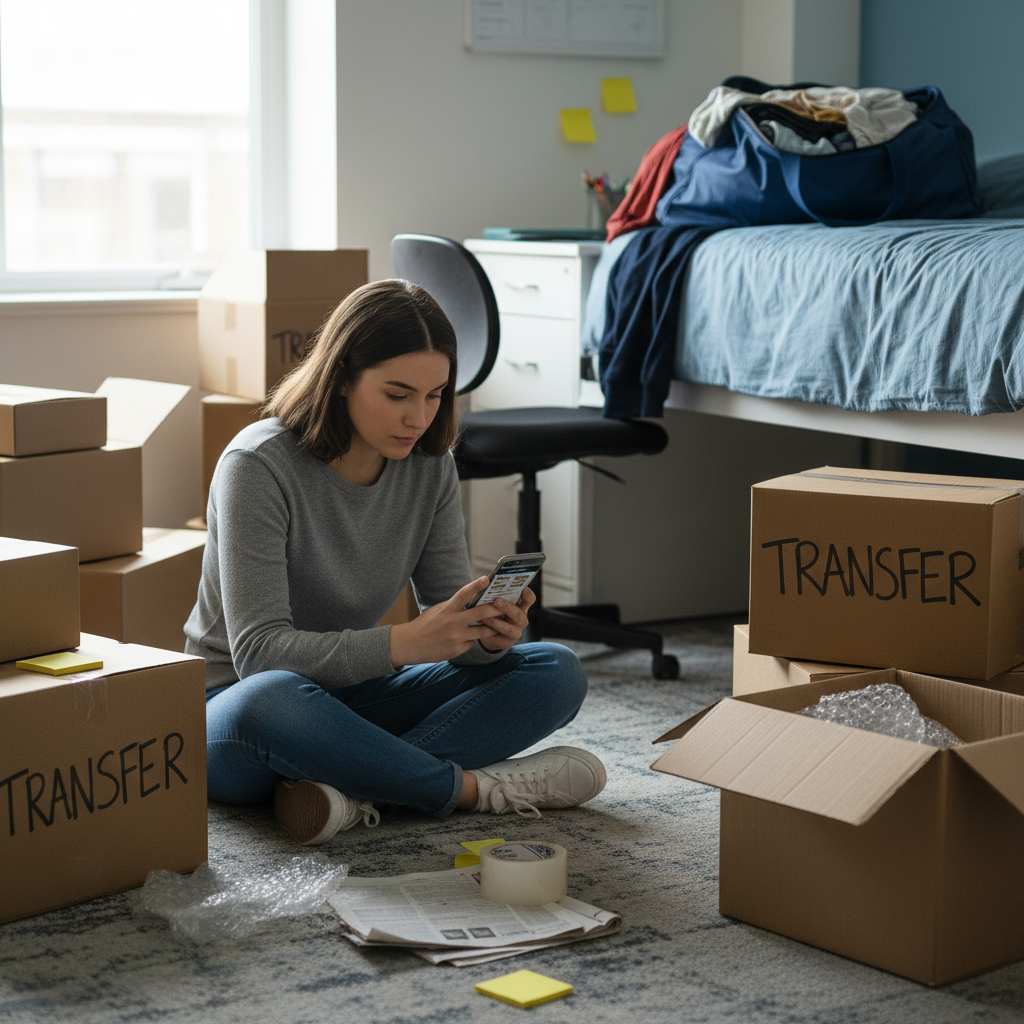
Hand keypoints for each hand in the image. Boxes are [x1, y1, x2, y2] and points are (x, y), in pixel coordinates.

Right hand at [388, 577, 504, 667]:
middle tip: (506, 605)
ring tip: (498, 623)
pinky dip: (469, 640)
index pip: (464, 593)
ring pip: (483, 631)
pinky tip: (459, 640)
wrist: (410, 644)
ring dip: (492, 627)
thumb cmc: (425, 624)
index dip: (476, 585)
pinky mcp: (457, 649)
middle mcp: (453, 622)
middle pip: (482, 613)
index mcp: (447, 609)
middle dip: (496, 609)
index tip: (487, 578)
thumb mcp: (438, 610)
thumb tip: (472, 602)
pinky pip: (471, 643)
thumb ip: (455, 607)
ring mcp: (456, 637)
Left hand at [477, 586, 535, 652]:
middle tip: (495, 600)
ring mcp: (515, 633)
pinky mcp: (506, 643)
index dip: (528, 595)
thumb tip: (487, 583)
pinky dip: (489, 633)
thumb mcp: (500, 604)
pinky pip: (498, 639)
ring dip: (496, 623)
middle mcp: (521, 620)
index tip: (524, 589)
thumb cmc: (496, 613)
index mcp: (521, 607)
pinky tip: (480, 628)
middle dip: (507, 607)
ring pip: (508, 629)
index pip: (529, 600)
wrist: (492, 634)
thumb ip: (499, 596)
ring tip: (484, 618)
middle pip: (518, 614)